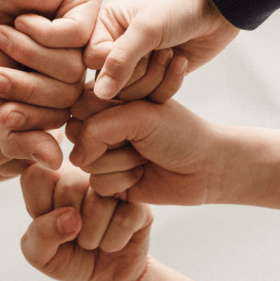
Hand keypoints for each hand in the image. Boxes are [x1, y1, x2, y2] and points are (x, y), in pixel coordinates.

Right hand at [0, 0, 101, 169]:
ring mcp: (89, 27)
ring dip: (29, 54)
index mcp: (64, 83)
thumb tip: (56, 164)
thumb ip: (19, 136)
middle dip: (25, 86)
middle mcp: (82, 57)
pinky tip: (23, 18)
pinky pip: (78, 34)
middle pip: (71, 94)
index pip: (62, 117)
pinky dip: (42, 31)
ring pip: (76, 66)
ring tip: (4, 35)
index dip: (27, 115)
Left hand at [20, 163, 151, 280]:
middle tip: (74, 236)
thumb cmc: (65, 257)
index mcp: (53, 176)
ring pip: (98, 204)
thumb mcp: (39, 253)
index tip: (47, 224)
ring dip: (91, 237)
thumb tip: (70, 217)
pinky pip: (124, 220)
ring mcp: (115, 186)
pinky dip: (112, 242)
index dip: (39, 207)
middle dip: (67, 226)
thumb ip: (41, 234)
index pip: (36, 174)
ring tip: (92, 241)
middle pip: (69, 187)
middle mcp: (84, 173)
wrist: (102, 278)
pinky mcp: (139, 204)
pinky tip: (112, 242)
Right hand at [68, 98, 226, 205]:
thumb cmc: (178, 132)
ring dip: (121, 162)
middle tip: (141, 137)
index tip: (138, 109)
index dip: (105, 112)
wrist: (205, 166)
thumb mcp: (138, 116)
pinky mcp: (107, 180)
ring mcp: (102, 152)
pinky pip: (97, 184)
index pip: (79, 104)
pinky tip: (142, 174)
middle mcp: (99, 123)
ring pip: (86, 162)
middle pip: (75, 133)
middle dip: (112, 140)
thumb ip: (97, 129)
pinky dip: (123, 181)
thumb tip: (73, 159)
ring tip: (145, 155)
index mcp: (107, 96)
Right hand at [85, 0, 238, 100]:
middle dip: (142, 71)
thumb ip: (120, 61)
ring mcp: (134, 66)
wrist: (217, 9)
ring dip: (157, 76)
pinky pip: (152, 99)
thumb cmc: (178, 7)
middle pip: (112, 85)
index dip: (115, 63)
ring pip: (132, 96)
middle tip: (161, 49)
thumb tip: (100, 94)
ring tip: (170, 53)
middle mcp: (113, 48)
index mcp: (102, 27)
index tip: (139, 46)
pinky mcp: (154, 79)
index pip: (91, 63)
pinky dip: (170, 83)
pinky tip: (180, 61)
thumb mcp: (146, 29)